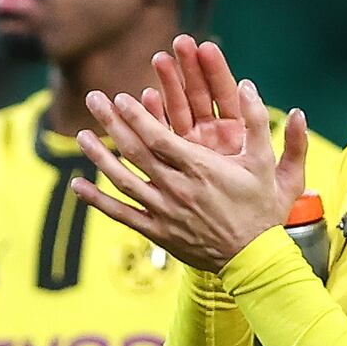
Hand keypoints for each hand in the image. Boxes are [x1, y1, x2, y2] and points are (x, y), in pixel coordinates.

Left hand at [71, 35, 303, 267]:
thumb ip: (259, 123)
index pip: (160, 137)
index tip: (120, 97)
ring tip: (80, 136)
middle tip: (93, 99)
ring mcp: (164, 212)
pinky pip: (122, 214)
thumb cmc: (263, 210)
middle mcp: (177, 188)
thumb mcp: (269, 164)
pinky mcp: (157, 232)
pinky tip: (77, 185)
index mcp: (201, 169)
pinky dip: (97, 201)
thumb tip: (248, 85)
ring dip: (99, 157)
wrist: (254, 261)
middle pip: (135, 152)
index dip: (137, 116)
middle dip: (112, 123)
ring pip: (124, 180)